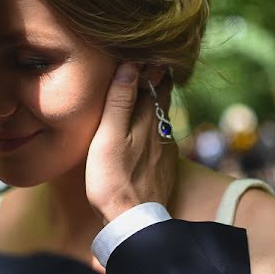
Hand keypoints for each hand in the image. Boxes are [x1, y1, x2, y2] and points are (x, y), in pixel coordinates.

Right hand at [86, 64, 177, 223]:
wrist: (133, 222)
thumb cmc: (113, 179)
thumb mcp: (108, 137)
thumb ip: (119, 102)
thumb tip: (130, 66)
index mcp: (148, 120)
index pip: (154, 83)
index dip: (151, 66)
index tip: (148, 50)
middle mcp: (162, 132)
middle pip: (162, 98)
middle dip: (158, 80)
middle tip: (153, 62)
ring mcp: (166, 151)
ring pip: (163, 118)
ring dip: (158, 102)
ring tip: (151, 89)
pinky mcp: (165, 169)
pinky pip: (163, 138)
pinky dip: (157, 126)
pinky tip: (151, 130)